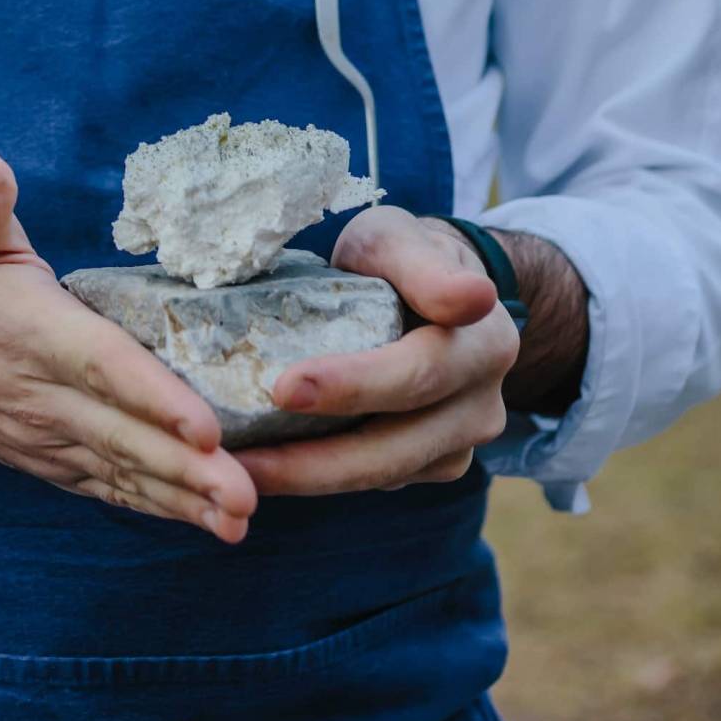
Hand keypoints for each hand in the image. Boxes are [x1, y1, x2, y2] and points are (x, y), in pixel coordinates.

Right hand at [0, 152, 257, 542]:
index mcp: (34, 331)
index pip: (102, 367)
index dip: (154, 398)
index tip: (206, 427)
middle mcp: (43, 393)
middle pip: (123, 435)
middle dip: (187, 468)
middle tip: (246, 494)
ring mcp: (46, 435)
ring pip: (122, 471)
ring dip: (182, 499)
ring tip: (240, 518)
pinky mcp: (48, 459)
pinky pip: (107, 488)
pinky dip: (155, 507)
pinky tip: (203, 521)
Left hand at [230, 208, 519, 497]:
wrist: (431, 287)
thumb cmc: (401, 256)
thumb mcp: (402, 240)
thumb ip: (426, 267)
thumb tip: (472, 298)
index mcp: (483, 343)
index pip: (416, 372)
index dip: (353, 386)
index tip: (284, 387)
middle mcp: (481, 404)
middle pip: (396, 444)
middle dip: (314, 458)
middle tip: (240, 458)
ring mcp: (460, 443)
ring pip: (382, 474)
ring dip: (308, 479)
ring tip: (237, 473)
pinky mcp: (431, 466)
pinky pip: (375, 480)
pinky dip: (320, 479)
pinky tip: (264, 471)